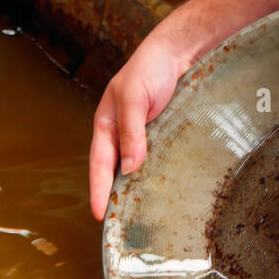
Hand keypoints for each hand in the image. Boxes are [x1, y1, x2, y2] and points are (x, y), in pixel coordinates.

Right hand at [89, 32, 194, 218]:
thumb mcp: (134, 97)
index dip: (98, 190)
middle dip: (115, 197)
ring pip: (137, 169)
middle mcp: (123, 134)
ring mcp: (145, 136)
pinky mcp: (165, 135)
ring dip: (138, 189)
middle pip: (116, 172)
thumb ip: (131, 131)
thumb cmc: (150, 68)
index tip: (98, 215)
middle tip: (120, 226)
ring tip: (142, 216)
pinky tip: (165, 191)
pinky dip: (158, 176)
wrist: (180, 52)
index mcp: (107, 126)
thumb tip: (129, 167)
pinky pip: (158, 160)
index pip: (99, 165)